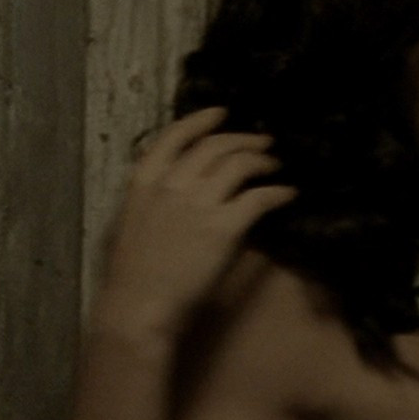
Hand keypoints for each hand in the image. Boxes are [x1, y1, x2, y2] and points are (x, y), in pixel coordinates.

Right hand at [91, 107, 295, 338]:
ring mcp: (199, 203)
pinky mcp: (225, 227)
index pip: (174, 137)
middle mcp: (172, 185)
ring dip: (264, 160)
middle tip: (264, 142)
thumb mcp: (130, 225)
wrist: (138, 306)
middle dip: (243, 139)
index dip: (201, 121)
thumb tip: (174, 190)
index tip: (221, 113)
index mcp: (144, 183)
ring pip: (240, 164)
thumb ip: (151, 201)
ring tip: (277, 165)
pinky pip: (260, 197)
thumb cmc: (131, 276)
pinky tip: (288, 194)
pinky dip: (278, 192)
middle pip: (215, 146)